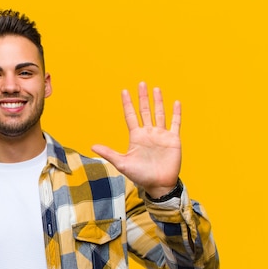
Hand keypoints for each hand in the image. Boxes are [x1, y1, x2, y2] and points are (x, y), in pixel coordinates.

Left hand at [92, 82, 180, 197]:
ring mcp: (161, 135)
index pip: (130, 116)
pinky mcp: (173, 139)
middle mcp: (148, 133)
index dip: (127, 104)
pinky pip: (175, 123)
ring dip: (158, 101)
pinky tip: (176, 102)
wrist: (158, 185)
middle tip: (141, 83)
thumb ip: (109, 153)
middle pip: (145, 111)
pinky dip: (176, 113)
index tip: (124, 91)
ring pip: (159, 114)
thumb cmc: (140, 176)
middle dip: (143, 97)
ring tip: (156, 89)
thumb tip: (92, 146)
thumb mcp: (122, 163)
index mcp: (136, 137)